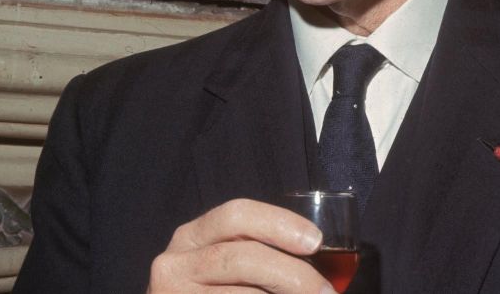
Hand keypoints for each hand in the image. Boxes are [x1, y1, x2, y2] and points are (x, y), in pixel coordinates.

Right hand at [147, 198, 334, 292]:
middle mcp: (175, 263)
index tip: (315, 240)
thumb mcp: (223, 264)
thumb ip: (258, 252)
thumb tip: (320, 255)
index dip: (279, 223)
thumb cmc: (214, 290)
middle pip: (242, 258)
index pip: (237, 214)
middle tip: (324, 290)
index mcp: (192, 236)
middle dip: (291, 273)